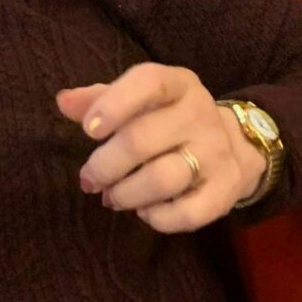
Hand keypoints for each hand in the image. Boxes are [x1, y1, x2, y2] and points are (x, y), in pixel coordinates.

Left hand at [56, 63, 267, 232]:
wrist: (238, 145)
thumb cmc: (170, 119)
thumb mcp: (142, 99)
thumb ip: (100, 99)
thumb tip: (63, 101)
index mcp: (178, 85)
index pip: (148, 83)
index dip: (113, 105)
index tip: (88, 131)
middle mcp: (200, 115)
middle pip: (141, 140)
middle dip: (104, 166)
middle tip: (89, 180)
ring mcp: (216, 154)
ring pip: (161, 179)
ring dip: (125, 194)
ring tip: (111, 198)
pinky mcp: (225, 191)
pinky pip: (186, 213)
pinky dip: (157, 218)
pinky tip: (145, 211)